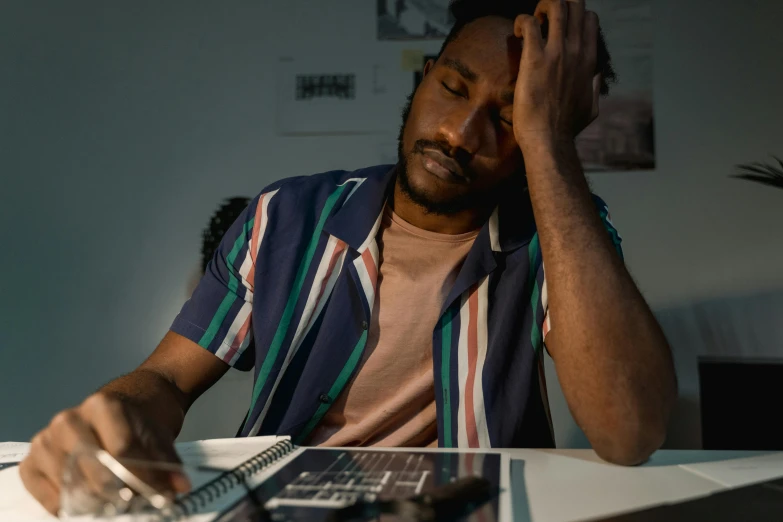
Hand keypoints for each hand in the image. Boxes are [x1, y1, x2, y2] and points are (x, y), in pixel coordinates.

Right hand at [19, 392, 189, 514]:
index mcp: (101, 405)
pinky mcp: (32, 462)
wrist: (129, 400)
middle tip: (138, 502)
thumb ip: (167, 460)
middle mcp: (69, 420)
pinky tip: (91, 506)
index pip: (122, 449)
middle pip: (94, 469)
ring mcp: (47, 440)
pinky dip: (70, 507)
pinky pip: (48, 495)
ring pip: (71, 484)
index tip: (162, 494)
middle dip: (121, 493)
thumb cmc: (140, 418)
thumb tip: (179, 486)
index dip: (145, 477)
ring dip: (98, 502)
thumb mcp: (159, 433)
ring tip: (119, 505)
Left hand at [512, 0, 601, 146]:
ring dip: (541, 8)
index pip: (589, 19)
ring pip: (555, 6)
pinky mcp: (534, 59)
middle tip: (543, 22)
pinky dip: (521, 21)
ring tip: (531, 24)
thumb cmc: (567, 128)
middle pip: (575, 5)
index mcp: (589, 60)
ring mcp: (556, 53)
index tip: (557, 31)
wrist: (550, 139)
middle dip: (557, 6)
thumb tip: (596, 76)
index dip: (573, 17)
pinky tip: (515, 32)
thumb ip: (595, 86)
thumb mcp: (592, 106)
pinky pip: (528, 22)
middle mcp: (575, 51)